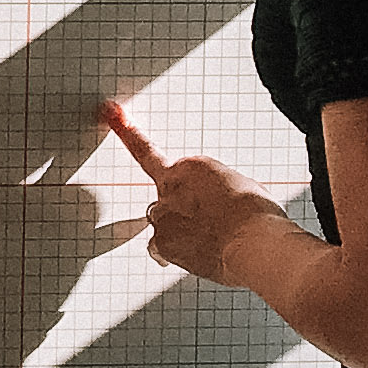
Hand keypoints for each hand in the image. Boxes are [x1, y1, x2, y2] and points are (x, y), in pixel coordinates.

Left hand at [99, 99, 293, 286]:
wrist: (257, 244)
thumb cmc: (257, 215)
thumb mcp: (241, 185)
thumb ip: (214, 188)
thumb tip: (213, 204)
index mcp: (191, 166)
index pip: (148, 150)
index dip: (127, 132)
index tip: (111, 114)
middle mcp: (170, 187)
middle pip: (166, 197)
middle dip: (184, 209)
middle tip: (212, 221)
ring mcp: (162, 215)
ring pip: (164, 223)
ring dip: (183, 231)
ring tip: (214, 239)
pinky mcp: (162, 242)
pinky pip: (162, 249)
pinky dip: (177, 253)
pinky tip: (201, 254)